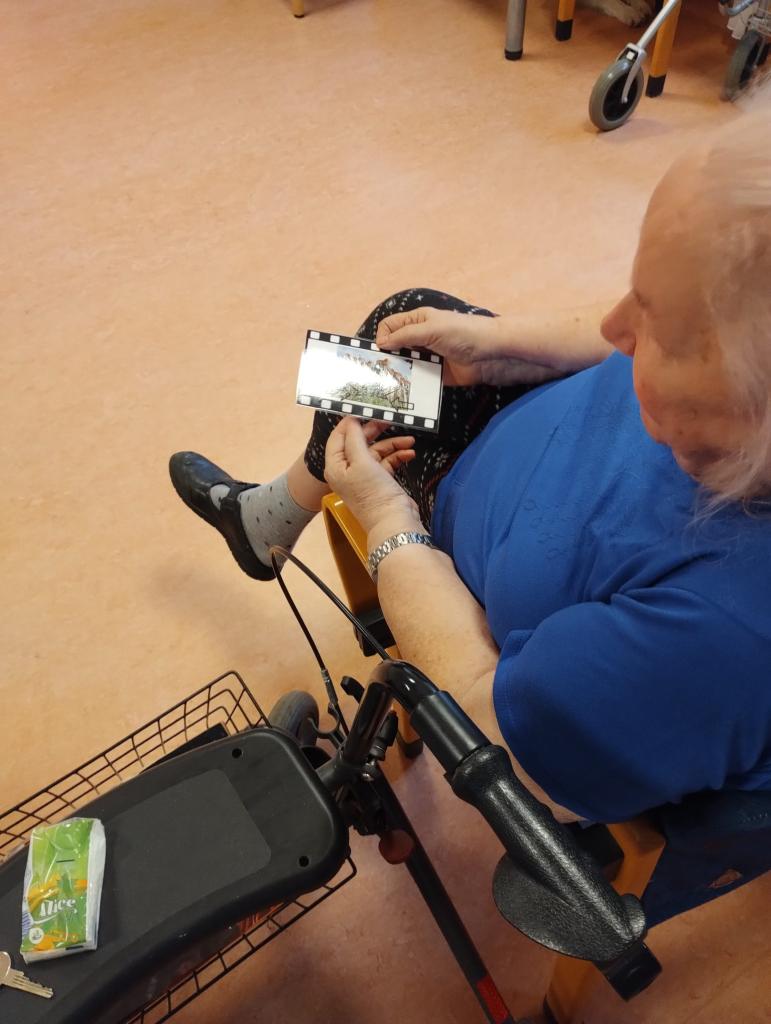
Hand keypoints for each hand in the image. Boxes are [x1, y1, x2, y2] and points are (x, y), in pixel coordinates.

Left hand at [324, 418, 421, 533]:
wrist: (395, 522)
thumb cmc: (375, 493)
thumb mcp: (362, 461)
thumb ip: (355, 438)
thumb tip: (352, 420)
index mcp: (335, 466)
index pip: (338, 436)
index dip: (350, 422)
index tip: (366, 409)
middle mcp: (347, 471)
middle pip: (358, 442)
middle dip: (375, 430)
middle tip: (390, 418)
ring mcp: (364, 477)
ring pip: (376, 451)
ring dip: (392, 444)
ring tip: (409, 440)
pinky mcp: (380, 481)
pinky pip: (387, 462)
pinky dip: (397, 456)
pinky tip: (409, 453)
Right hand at [376, 307, 565, 386]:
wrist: (491, 354)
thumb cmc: (463, 333)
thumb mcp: (430, 329)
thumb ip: (404, 335)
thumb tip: (381, 343)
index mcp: (417, 321)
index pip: (389, 326)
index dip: (381, 337)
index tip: (378, 352)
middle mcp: (419, 338)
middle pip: (394, 347)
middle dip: (384, 357)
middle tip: (376, 371)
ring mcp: (427, 358)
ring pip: (403, 365)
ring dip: (395, 373)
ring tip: (386, 383)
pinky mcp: (434, 375)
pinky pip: (417, 380)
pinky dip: (409, 385)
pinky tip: (402, 391)